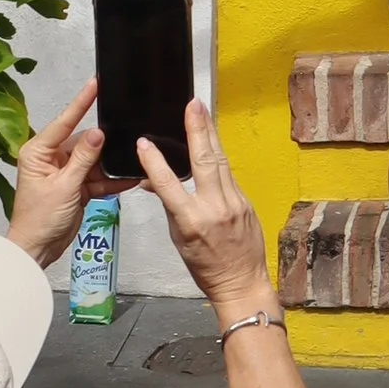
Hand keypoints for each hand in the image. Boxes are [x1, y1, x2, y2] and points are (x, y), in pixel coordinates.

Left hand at [7, 80, 109, 262]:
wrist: (38, 249)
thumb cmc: (38, 221)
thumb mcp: (65, 187)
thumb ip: (83, 158)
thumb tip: (98, 132)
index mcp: (38, 152)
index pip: (64, 121)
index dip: (81, 102)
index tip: (94, 84)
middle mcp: (50, 158)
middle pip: (83, 141)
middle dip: (102, 145)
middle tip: (122, 139)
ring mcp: (64, 172)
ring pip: (93, 159)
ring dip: (108, 165)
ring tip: (128, 161)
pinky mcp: (75, 186)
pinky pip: (96, 177)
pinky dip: (110, 180)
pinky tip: (127, 178)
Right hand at [133, 99, 272, 313]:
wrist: (241, 281)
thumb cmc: (204, 266)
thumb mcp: (177, 239)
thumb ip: (169, 206)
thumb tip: (153, 182)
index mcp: (191, 221)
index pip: (168, 185)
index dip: (154, 163)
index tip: (144, 143)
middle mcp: (215, 207)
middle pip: (204, 161)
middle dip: (197, 130)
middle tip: (192, 105)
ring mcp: (234, 202)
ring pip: (219, 161)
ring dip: (210, 134)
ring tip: (202, 112)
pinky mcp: (245, 201)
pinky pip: (228, 173)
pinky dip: (217, 156)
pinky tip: (212, 141)